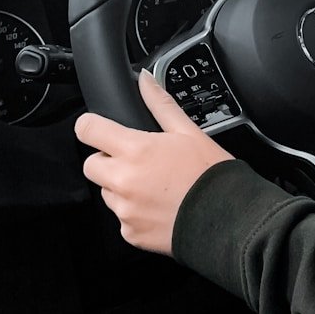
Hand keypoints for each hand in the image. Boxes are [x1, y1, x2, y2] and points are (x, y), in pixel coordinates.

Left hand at [75, 70, 233, 254]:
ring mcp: (125, 210)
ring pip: (107, 193)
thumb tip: (145, 80)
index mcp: (135, 150)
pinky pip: (122, 219)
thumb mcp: (188, 132)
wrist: (226, 218)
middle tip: (137, 162)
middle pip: (91, 165)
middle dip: (107, 160)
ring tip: (154, 187)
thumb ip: (160, 104)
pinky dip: (134, 213)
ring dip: (121, 188)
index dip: (91, 126)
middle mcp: (124, 181)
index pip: (88, 130)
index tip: (98, 129)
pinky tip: (158, 207)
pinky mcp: (131, 234)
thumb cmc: (210, 174)